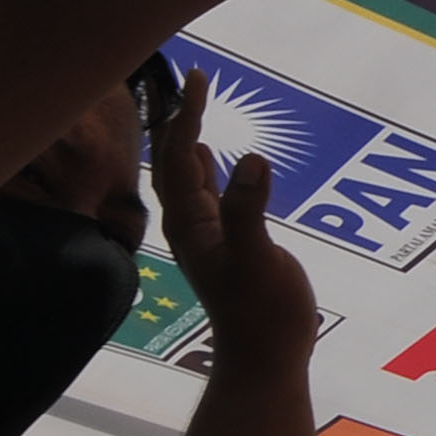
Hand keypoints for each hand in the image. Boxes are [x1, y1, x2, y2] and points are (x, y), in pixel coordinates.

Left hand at [149, 66, 316, 374]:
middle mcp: (189, 224)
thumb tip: (256, 159)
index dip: (186, 115)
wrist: (264, 357)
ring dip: (186, 140)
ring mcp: (204, 235)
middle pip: (171, 160)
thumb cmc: (263, 311)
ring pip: (184, 176)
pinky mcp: (223, 244)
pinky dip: (203, 167)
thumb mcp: (260, 258)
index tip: (198, 78)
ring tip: (194, 107)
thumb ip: (251, 210)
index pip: (178, 156)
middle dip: (179, 119)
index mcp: (190, 222)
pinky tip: (209, 156)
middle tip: (194, 81)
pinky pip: (204, 194)